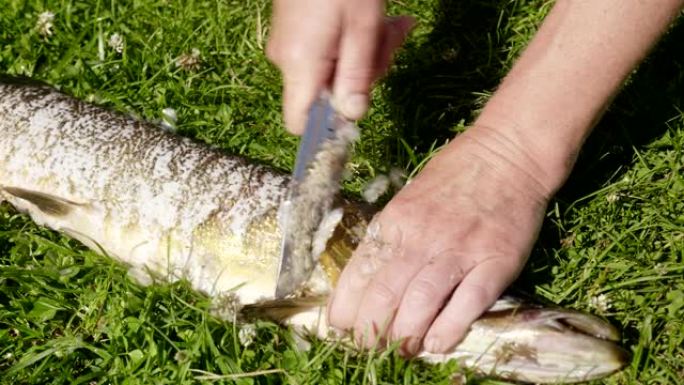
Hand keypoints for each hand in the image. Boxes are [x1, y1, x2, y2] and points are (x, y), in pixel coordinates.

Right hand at [267, 0, 414, 133]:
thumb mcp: (362, 28)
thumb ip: (357, 77)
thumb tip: (353, 117)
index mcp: (299, 65)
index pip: (300, 123)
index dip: (328, 125)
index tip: (359, 102)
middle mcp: (286, 59)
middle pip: (325, 94)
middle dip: (365, 74)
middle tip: (392, 40)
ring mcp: (288, 44)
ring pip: (331, 70)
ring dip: (367, 54)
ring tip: (394, 24)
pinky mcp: (295, 31)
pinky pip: (326, 52)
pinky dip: (353, 42)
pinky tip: (375, 21)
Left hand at [327, 125, 554, 354]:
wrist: (507, 152)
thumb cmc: (454, 175)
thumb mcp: (408, 198)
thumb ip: (391, 234)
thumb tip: (368, 276)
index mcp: (395, 221)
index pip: (359, 272)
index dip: (346, 308)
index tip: (342, 328)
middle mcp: (421, 237)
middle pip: (384, 294)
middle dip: (370, 331)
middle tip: (369, 347)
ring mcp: (459, 249)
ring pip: (420, 303)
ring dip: (405, 336)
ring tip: (401, 350)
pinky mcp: (495, 261)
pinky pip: (468, 303)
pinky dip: (449, 329)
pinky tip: (436, 344)